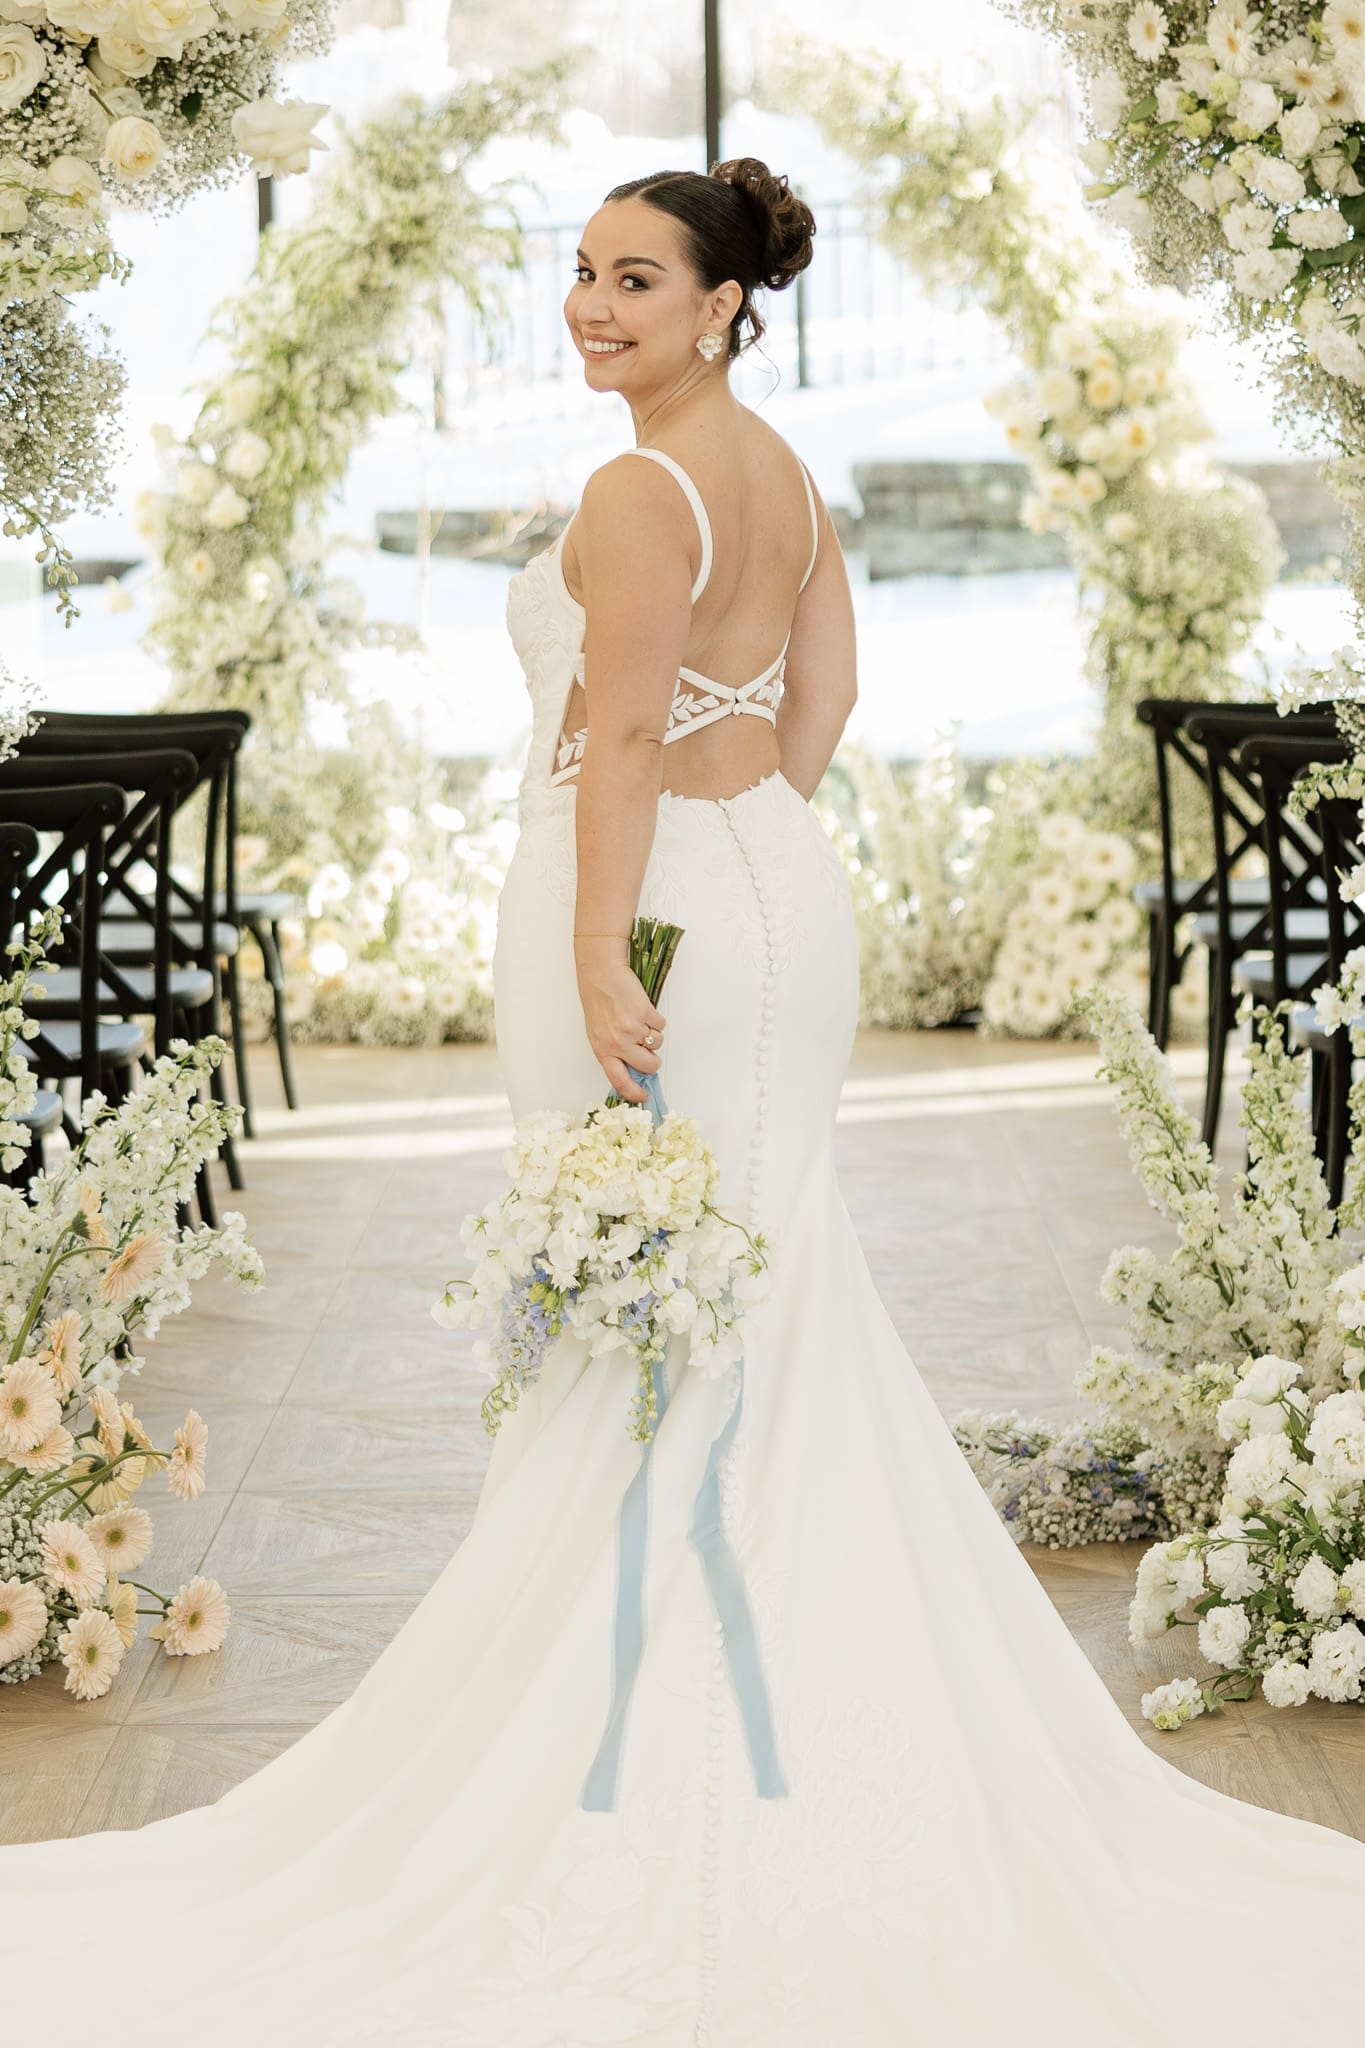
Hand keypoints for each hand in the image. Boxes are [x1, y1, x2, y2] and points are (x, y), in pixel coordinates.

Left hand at [575, 942, 665, 1104]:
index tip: (643, 1096)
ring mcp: (631, 1029)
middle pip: (649, 1065)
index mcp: (603, 1050)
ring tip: (638, 1019)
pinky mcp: (644, 1013)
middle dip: (653, 1059)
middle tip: (647, 1047)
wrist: (601, 975)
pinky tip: (642, 1009)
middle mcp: (617, 1043)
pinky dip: (655, 1018)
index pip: (620, 1080)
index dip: (634, 1092)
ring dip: (653, 1033)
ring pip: (657, 1043)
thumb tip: (635, 1070)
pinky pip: (661, 1024)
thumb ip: (614, 1053)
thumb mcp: (599, 1034)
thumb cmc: (599, 1003)